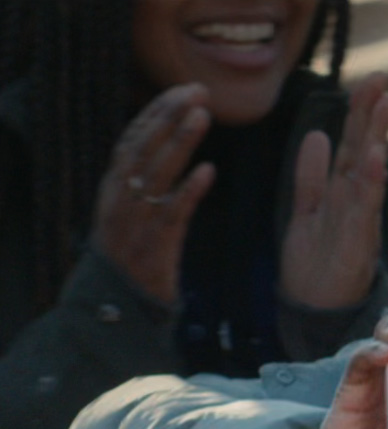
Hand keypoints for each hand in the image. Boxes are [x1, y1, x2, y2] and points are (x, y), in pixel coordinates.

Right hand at [93, 84, 215, 303]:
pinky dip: (188, 192)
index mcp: (114, 191)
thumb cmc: (130, 262)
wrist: (115, 312)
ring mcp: (136, 224)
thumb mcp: (132, 218)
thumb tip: (167, 154)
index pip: (132, 140)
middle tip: (198, 91)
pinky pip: (173, 215)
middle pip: (142, 148)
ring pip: (156, 175)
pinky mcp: (155, 249)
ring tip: (202, 116)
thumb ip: (145, 188)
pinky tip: (208, 172)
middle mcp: (120, 202)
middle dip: (168, 116)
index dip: (155, 113)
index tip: (182, 90)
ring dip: (179, 143)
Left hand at [280, 73, 387, 309]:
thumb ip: (311, 176)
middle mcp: (355, 204)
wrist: (312, 311)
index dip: (359, 114)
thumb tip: (315, 136)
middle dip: (372, 116)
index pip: (353, 146)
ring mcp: (359, 222)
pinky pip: (365, 209)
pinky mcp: (357, 244)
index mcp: (343, 193)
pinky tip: (376, 158)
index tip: (368, 81)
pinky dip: (371, 183)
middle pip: (364, 152)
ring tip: (384, 105)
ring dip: (376, 139)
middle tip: (381, 80)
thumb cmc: (313, 266)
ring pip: (369, 173)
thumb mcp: (306, 212)